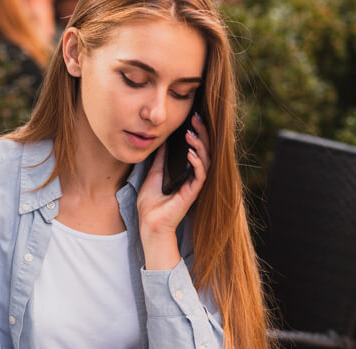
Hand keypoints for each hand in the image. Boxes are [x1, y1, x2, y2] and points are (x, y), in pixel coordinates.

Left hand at [137, 113, 210, 268]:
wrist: (149, 223)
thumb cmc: (151, 204)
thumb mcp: (153, 175)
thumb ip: (160, 160)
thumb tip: (161, 143)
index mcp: (186, 172)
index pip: (197, 149)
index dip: (197, 133)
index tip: (192, 118)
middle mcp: (193, 178)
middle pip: (205, 151)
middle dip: (202, 133)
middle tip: (197, 117)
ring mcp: (194, 185)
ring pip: (206, 160)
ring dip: (200, 145)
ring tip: (192, 133)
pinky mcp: (192, 193)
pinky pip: (200, 175)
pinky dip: (197, 162)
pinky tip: (190, 152)